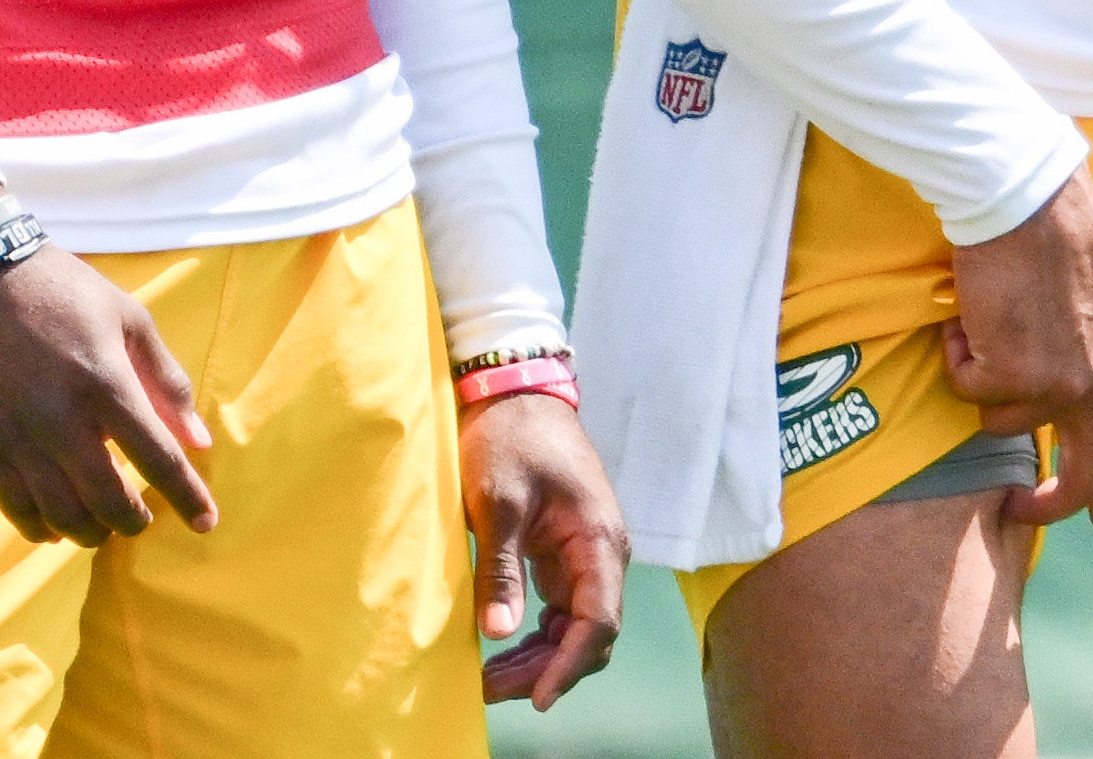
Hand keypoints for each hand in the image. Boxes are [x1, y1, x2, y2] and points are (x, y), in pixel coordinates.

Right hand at [0, 245, 219, 543]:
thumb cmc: (64, 292)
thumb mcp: (130, 318)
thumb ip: (167, 381)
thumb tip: (199, 440)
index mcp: (108, 384)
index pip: (158, 458)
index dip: (187, 497)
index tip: (207, 522)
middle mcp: (64, 420)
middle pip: (109, 500)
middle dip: (134, 522)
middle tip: (143, 520)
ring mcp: (18, 438)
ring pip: (62, 514)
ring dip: (91, 531)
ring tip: (103, 525)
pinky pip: (14, 507)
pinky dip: (40, 528)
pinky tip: (56, 527)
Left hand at [464, 390, 626, 706]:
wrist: (515, 394)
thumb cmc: (509, 439)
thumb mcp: (498, 502)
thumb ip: (501, 569)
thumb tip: (499, 633)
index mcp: (599, 539)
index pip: (600, 621)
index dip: (570, 665)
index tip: (537, 697)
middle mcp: (602, 554)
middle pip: (590, 634)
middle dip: (547, 669)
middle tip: (491, 689)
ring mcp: (584, 556)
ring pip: (575, 627)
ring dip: (539, 658)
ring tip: (490, 679)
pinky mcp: (564, 555)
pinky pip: (560, 610)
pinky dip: (535, 636)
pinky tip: (502, 648)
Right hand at [943, 169, 1092, 526]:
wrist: (1029, 201)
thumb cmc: (1061, 233)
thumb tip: (1074, 389)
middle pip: (1088, 475)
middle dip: (1054, 504)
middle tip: (1023, 508)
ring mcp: (1060, 387)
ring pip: (1004, 421)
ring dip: (984, 379)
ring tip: (985, 324)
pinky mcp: (1012, 378)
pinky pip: (967, 386)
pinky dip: (958, 353)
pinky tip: (970, 313)